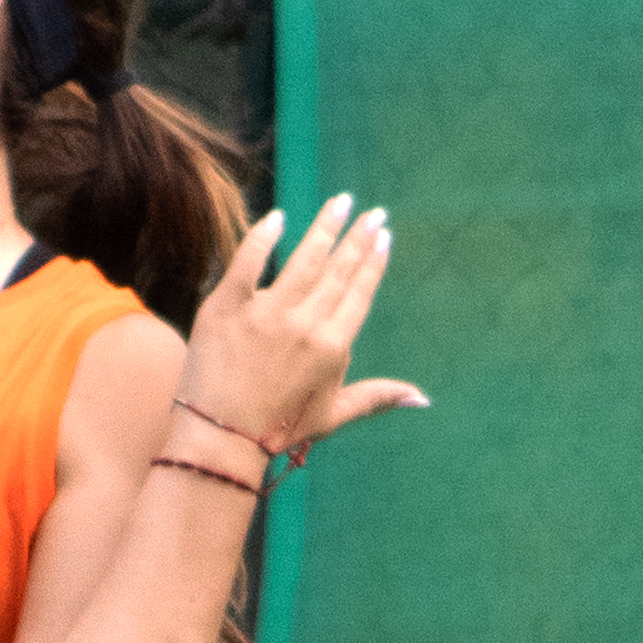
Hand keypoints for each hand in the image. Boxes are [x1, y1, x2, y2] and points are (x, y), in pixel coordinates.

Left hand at [172, 192, 425, 464]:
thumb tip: (423, 397)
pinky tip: (279, 217)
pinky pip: (248, 261)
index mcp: (332, 347)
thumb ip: (377, 397)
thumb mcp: (332, 415)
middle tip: (372, 212)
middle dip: (357, 238)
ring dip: (325, 228)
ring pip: (303, 259)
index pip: (359, 293)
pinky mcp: (226, 306)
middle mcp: (304, 324)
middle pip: (338, 271)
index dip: (372, 263)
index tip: (383, 237)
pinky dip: (263, 237)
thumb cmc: (277, 431)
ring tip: (340, 203)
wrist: (219, 439)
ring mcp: (265, 313)